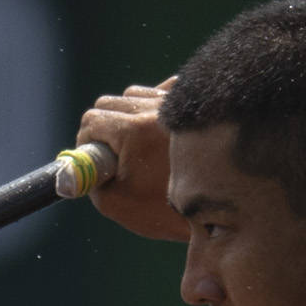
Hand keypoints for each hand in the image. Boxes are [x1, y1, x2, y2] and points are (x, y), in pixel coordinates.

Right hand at [75, 80, 187, 241]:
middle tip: (114, 155)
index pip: (92, 121)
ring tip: (142, 147)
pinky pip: (166, 92)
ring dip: (131, 116)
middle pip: (111, 102)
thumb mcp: (118, 203)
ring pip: (137, 95)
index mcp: (134, 130)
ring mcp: (180, 104)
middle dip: (105, 128)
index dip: (87, 142)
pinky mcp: (199, 104)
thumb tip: (80, 165)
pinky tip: (162, 132)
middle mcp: (156, 109)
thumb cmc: (169, 211)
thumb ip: (89, 181)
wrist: (225, 213)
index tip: (94, 160)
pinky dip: (157, 107)